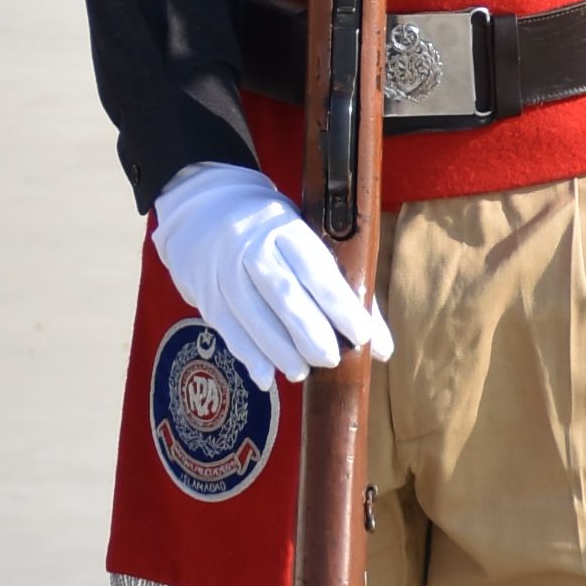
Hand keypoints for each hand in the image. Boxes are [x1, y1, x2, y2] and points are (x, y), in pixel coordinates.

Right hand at [153, 161, 392, 388]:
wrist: (205, 208)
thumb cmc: (273, 232)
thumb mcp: (306, 239)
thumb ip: (344, 289)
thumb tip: (380, 346)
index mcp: (286, 226)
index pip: (316, 267)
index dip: (339, 303)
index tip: (362, 334)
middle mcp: (252, 246)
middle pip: (283, 293)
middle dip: (310, 331)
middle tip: (332, 359)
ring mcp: (224, 269)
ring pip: (252, 314)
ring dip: (279, 349)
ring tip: (302, 372)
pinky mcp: (206, 292)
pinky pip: (226, 327)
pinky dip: (248, 355)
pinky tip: (266, 377)